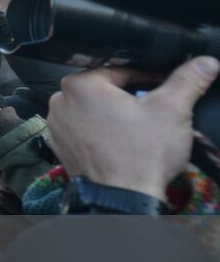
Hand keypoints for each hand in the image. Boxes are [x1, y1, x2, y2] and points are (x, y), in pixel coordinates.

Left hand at [47, 56, 217, 200]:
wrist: (123, 198)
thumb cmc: (141, 156)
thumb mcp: (172, 109)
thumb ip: (187, 81)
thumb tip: (204, 63)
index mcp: (80, 84)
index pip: (119, 69)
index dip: (147, 76)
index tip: (163, 85)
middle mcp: (61, 102)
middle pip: (104, 90)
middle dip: (130, 96)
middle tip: (153, 108)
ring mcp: (58, 126)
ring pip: (93, 110)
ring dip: (114, 114)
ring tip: (138, 128)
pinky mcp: (61, 146)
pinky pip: (84, 130)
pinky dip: (102, 132)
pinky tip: (122, 142)